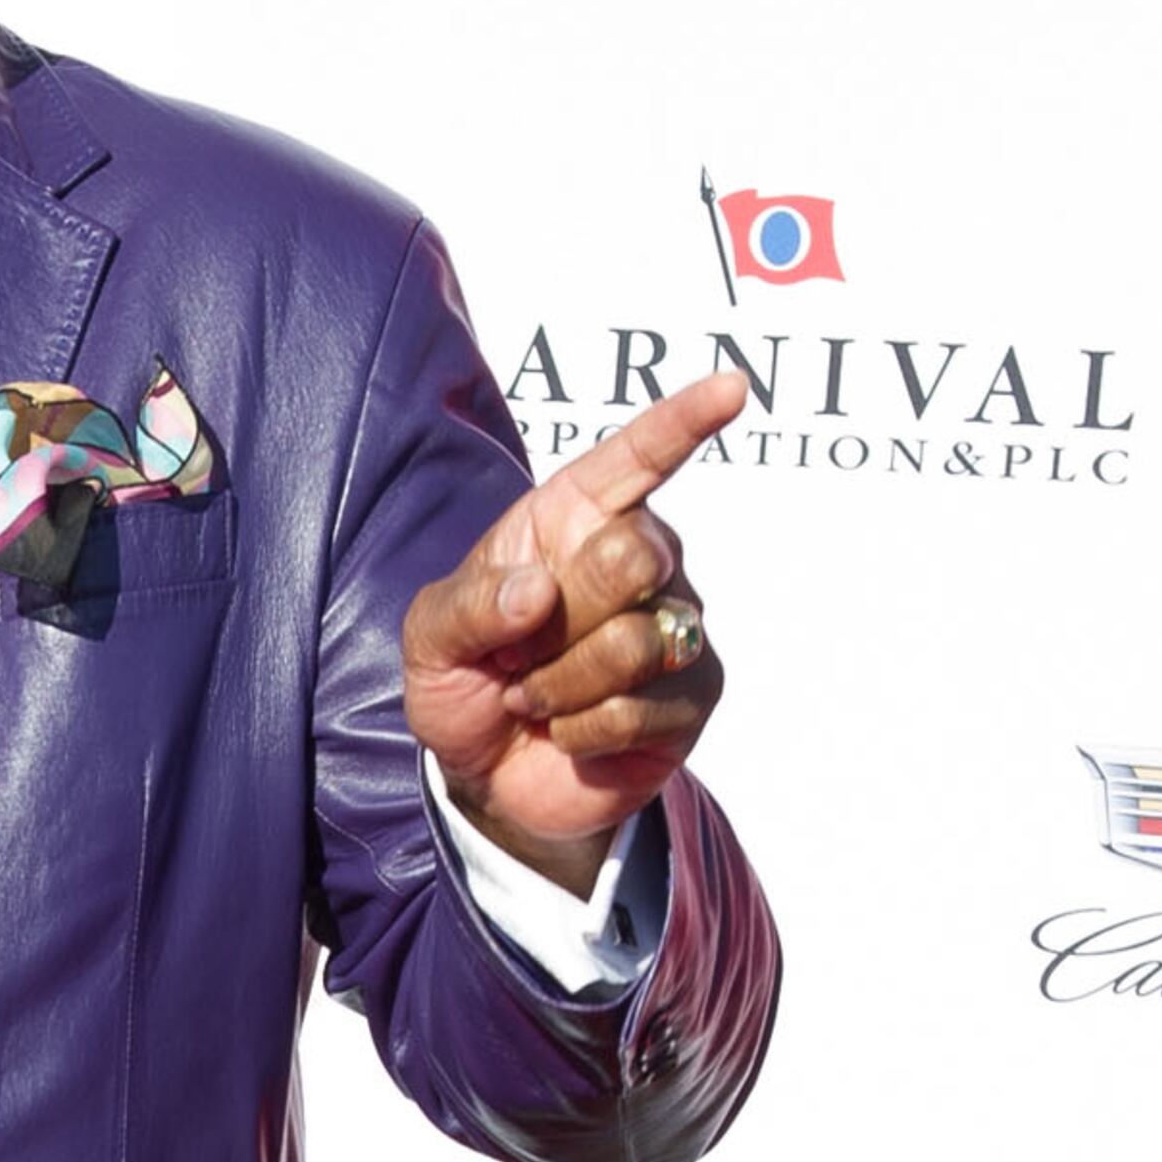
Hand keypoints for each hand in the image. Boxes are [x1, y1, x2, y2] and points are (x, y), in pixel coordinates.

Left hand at [401, 368, 744, 881]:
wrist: (487, 773)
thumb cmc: (465, 678)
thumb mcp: (430, 639)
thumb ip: (468, 606)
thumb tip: (536, 591)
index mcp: (576, 516)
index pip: (637, 457)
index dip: (683, 422)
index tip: (731, 388)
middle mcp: (643, 557)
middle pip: (636, 555)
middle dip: (561, 620)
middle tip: (519, 654)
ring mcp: (676, 625)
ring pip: (635, 643)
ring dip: (560, 685)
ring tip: (534, 696)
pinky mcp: (693, 694)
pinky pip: (640, 708)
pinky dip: (581, 730)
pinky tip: (567, 731)